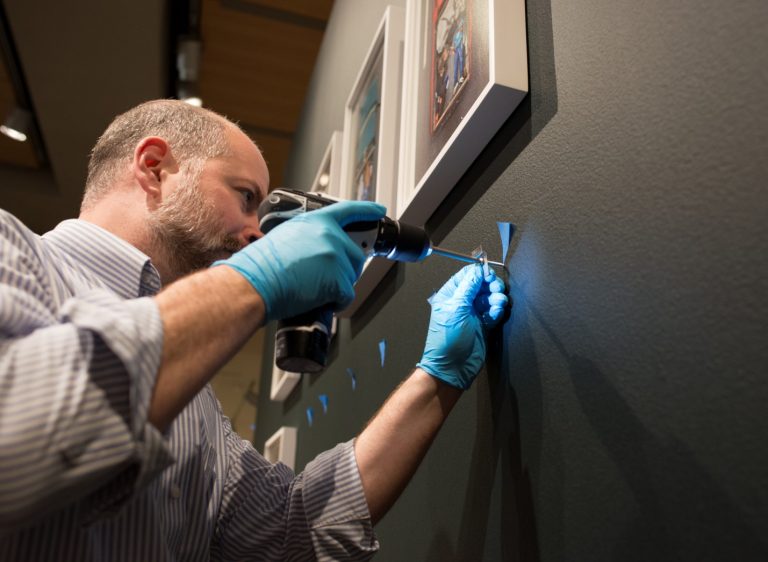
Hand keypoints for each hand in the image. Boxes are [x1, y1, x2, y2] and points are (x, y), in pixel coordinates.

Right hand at [215, 200, 385, 321]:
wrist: (255, 282)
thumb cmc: (261, 265)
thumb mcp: (285, 236)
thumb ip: (307, 237)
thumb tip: (315, 252)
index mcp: (316, 222)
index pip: (349, 211)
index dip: (367, 210)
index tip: (378, 210)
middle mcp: (330, 235)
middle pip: (355, 255)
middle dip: (344, 270)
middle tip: (321, 279)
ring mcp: (336, 256)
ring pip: (351, 277)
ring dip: (336, 287)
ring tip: (311, 288)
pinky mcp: (338, 280)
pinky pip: (347, 296)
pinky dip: (335, 303)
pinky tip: (317, 299)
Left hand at [417, 264, 507, 389]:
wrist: (453, 367)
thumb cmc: (448, 340)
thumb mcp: (457, 308)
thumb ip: (469, 287)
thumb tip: (477, 271)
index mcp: (450, 295)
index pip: (466, 275)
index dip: (479, 273)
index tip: (489, 275)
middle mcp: (461, 303)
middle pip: (481, 285)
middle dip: (491, 285)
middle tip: (496, 289)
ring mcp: (472, 314)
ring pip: (489, 298)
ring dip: (496, 298)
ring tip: (498, 304)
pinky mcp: (483, 325)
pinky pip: (493, 311)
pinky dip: (497, 311)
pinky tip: (496, 314)